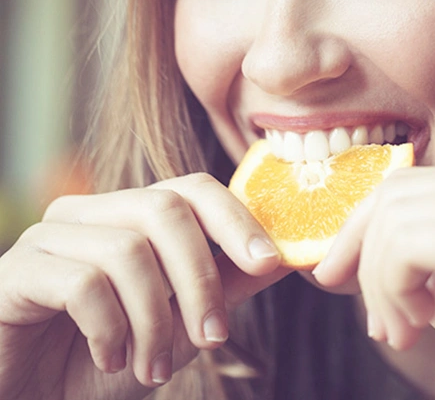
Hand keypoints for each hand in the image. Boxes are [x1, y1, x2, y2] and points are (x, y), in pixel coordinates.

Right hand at [0, 173, 288, 399]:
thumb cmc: (109, 363)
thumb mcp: (182, 325)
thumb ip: (227, 285)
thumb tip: (285, 257)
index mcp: (131, 216)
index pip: (192, 188)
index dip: (237, 219)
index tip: (270, 263)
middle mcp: (90, 213)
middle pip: (165, 209)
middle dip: (200, 279)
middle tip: (212, 339)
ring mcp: (49, 237)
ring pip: (128, 250)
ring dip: (154, 321)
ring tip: (153, 368)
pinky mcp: (16, 271)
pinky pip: (82, 283)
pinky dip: (110, 330)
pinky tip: (111, 358)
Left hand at [315, 167, 434, 399]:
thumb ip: (421, 255)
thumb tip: (350, 244)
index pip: (413, 184)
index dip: (362, 227)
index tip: (335, 273)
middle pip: (398, 192)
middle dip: (364, 254)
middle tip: (379, 320)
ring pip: (396, 218)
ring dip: (381, 283)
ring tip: (405, 331)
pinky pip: (407, 245)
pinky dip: (394, 288)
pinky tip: (422, 324)